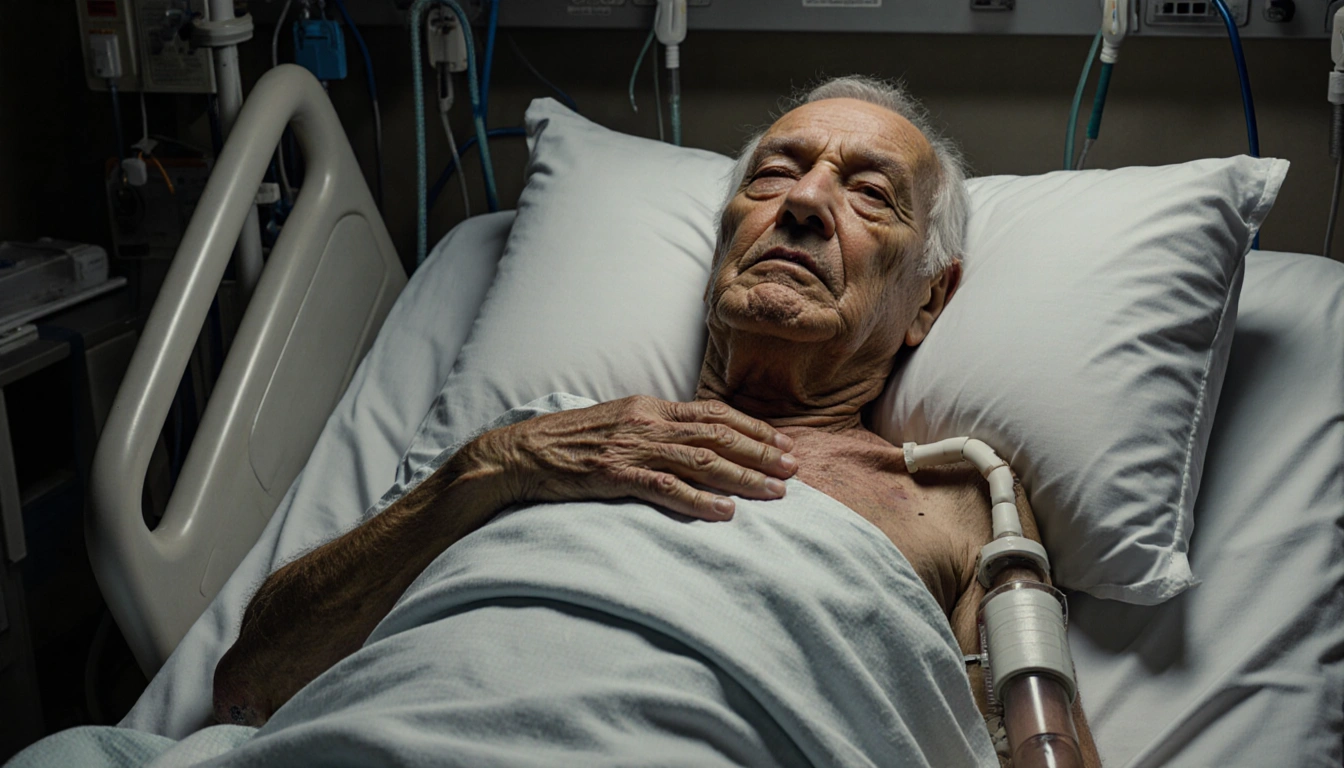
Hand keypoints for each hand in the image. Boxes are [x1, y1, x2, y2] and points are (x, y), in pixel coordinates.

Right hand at [466, 396, 797, 520]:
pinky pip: (664, 487)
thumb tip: (693, 441)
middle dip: (760, 451)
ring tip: (774, 490)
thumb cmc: (568, 442)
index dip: (753, 428)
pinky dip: (697, 500)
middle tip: (794, 467)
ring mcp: (630, 448)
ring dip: (742, 475)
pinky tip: (724, 511)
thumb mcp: (617, 423)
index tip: (783, 443)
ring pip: (699, 460)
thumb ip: (654, 429)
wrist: (519, 454)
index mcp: (649, 407)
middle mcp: (646, 422)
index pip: (713, 413)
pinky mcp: (614, 474)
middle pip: (716, 434)